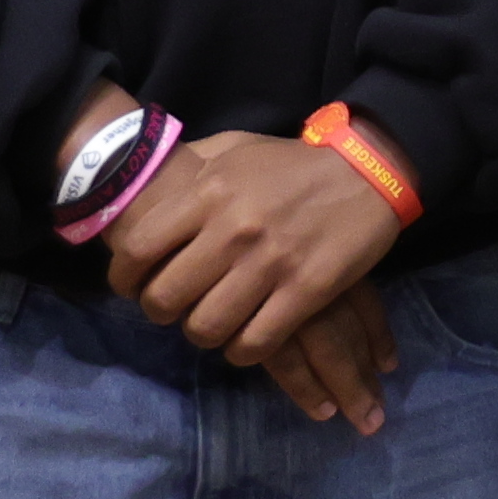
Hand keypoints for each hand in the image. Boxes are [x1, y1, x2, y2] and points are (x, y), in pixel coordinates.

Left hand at [102, 126, 408, 406]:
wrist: (372, 168)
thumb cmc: (295, 163)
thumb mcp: (237, 148)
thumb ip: (192, 165)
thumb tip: (145, 178)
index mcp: (209, 192)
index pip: (140, 249)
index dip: (125, 278)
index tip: (133, 287)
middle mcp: (234, 229)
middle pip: (166, 297)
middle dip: (161, 312)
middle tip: (175, 310)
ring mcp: (272, 262)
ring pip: (206, 326)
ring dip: (202, 334)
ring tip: (212, 325)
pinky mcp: (308, 289)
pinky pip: (256, 341)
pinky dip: (243, 350)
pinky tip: (246, 340)